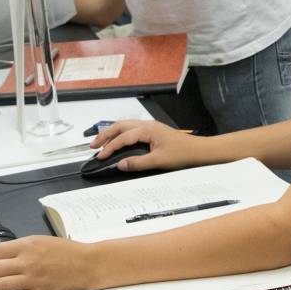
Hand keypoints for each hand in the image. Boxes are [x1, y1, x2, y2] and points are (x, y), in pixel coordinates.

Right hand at [90, 118, 208, 171]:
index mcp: (147, 129)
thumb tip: (120, 164)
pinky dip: (120, 133)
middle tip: (93, 146)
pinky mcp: (152, 130)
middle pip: (120, 125)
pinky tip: (117, 140)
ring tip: (101, 143)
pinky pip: (131, 128)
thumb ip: (137, 163)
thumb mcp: (158, 161)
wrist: (197, 150)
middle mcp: (147, 124)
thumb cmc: (182, 153)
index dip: (109, 148)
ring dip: (112, 133)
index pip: (122, 137)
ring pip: (125, 125)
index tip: (100, 156)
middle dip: (105, 135)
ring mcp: (150, 126)